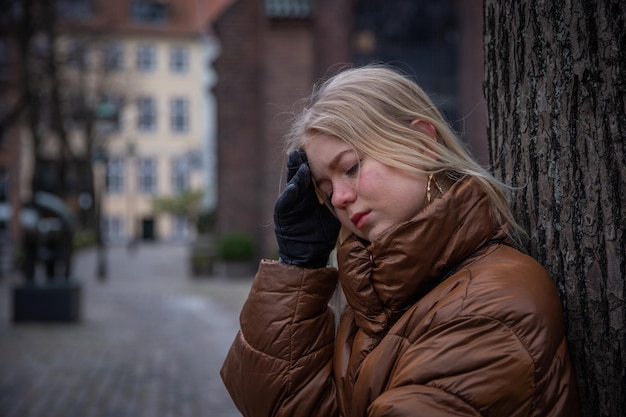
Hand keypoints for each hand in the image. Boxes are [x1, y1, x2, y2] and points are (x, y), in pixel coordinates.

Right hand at [274, 150, 340, 267]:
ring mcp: (288, 203)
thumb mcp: (331, 211)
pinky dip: (289, 192)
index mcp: (309, 192)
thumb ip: (336, 196)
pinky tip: (294, 185)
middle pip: (300, 172)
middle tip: (307, 145)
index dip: (316, 160)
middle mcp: (297, 194)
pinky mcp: (282, 214)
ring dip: (294, 170)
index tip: (323, 144)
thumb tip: (351, 183)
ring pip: (292, 182)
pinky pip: (285, 201)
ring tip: (298, 157)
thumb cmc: (321, 233)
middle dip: (302, 159)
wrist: (306, 255)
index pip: (312, 171)